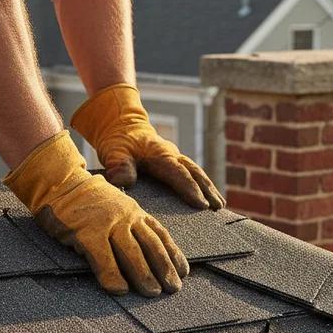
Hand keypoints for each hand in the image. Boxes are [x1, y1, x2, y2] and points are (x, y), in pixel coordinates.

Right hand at [4, 132, 188, 296]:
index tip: (183, 272)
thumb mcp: (117, 206)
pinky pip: (103, 259)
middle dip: (164, 269)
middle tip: (173, 289)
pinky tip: (119, 290)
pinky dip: (112, 275)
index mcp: (134, 211)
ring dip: (144, 275)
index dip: (173, 255)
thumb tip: (146, 252)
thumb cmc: (87, 201)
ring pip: (132, 254)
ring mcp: (107, 224)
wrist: (60, 183)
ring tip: (152, 293)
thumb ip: (130, 224)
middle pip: (151, 246)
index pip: (160, 235)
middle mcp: (126, 217)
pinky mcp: (87, 233)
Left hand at [71, 84, 225, 209]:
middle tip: (218, 207)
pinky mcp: (174, 162)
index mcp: (160, 154)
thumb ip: (119, 166)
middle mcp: (172, 155)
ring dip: (209, 188)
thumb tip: (124, 182)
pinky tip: (208, 197)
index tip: (201, 205)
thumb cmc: (117, 141)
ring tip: (219, 205)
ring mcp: (175, 157)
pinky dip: (202, 184)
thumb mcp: (113, 152)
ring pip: (197, 172)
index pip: (178, 173)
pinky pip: (191, 173)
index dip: (190, 189)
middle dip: (208, 190)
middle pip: (195, 172)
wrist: (121, 125)